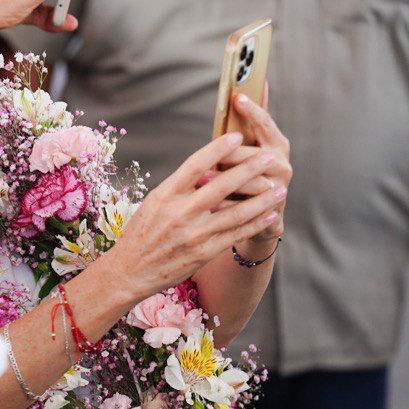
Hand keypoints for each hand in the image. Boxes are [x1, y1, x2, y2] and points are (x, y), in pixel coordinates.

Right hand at [109, 133, 287, 294]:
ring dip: (262, 199)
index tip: (237, 136)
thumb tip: (207, 169)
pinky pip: (236, 235)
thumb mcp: (153, 203)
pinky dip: (255, 224)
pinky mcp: (203, 253)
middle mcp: (180, 213)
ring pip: (236, 212)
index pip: (196, 165)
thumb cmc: (141, 232)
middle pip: (222, 185)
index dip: (218, 149)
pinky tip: (270, 214)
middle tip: (268, 157)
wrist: (129, 271)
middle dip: (249, 169)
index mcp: (165, 195)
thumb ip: (178, 188)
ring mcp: (194, 234)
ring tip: (280, 187)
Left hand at [197, 90, 291, 244]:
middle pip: (255, 155)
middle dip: (230, 154)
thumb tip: (253, 86)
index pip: (266, 123)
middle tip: (210, 152)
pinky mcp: (270, 211)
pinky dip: (226, 205)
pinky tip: (207, 204)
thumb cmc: (248, 169)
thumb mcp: (250, 147)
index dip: (253, 111)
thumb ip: (249, 122)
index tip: (237, 98)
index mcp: (277, 144)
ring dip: (225, 181)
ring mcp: (279, 188)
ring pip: (252, 182)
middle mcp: (282, 164)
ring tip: (202, 179)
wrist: (264, 212)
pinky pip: (247, 208)